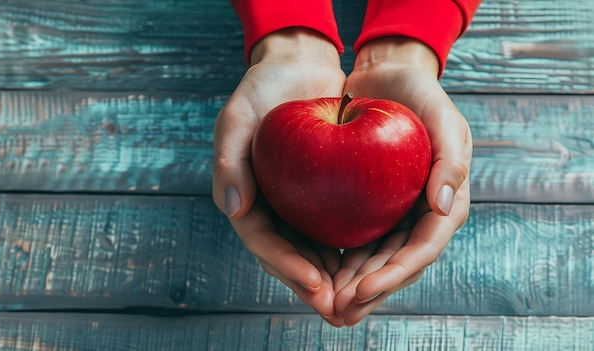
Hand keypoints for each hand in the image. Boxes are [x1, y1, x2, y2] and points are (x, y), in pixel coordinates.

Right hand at [212, 28, 346, 325]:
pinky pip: (334, 227)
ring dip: (333, 278)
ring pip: (313, 250)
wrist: (299, 67)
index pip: (262, 241)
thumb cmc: (263, 88)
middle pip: (289, 256)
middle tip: (339, 309)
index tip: (314, 283)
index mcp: (244, 197)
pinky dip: (349, 248)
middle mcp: (270, 206)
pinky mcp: (322, 194)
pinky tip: (373, 263)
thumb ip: (230, 161)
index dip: (286, 265)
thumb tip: (232, 209)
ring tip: (358, 299)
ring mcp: (295, 203)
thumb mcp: (238, 116)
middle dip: (312, 285)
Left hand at [333, 37, 471, 325]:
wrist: (384, 78)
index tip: (361, 291)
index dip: (393, 275)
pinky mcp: (368, 206)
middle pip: (395, 265)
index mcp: (446, 204)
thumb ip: (451, 159)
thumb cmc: (419, 94)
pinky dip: (337, 259)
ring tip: (323, 304)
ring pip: (373, 260)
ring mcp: (394, 214)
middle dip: (368, 292)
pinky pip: (354, 238)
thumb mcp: (444, 117)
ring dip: (350, 285)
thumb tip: (445, 207)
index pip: (421, 250)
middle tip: (336, 312)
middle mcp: (420, 216)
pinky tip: (314, 272)